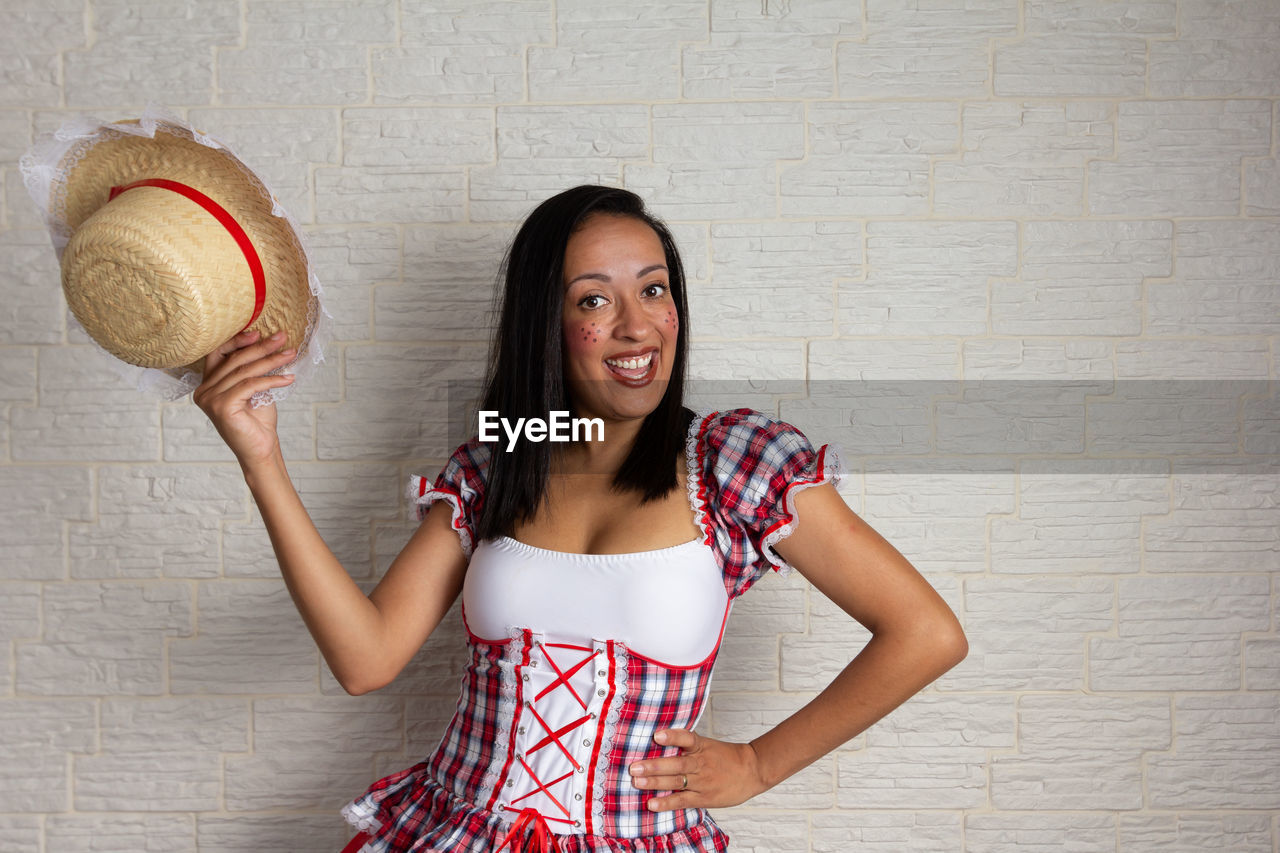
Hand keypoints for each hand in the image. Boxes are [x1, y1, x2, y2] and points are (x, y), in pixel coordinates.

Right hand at [192, 329, 295, 469]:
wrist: (261, 449)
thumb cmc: (258, 420)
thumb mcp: (254, 388)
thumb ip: (251, 369)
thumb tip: (266, 341)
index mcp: (207, 385)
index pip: (218, 354)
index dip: (237, 341)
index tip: (259, 333)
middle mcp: (203, 391)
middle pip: (234, 361)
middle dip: (261, 347)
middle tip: (282, 337)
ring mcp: (210, 399)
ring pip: (244, 372)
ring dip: (271, 361)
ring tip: (290, 354)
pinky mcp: (221, 406)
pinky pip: (250, 385)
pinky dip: (272, 380)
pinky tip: (288, 378)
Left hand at [628, 728, 767, 811]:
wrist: (752, 770)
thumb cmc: (726, 757)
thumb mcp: (708, 745)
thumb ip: (687, 746)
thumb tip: (659, 740)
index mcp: (701, 746)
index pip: (687, 738)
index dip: (672, 737)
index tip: (657, 735)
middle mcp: (701, 763)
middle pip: (676, 764)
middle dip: (653, 766)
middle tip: (634, 767)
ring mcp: (702, 781)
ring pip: (676, 782)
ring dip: (655, 782)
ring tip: (637, 782)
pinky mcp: (704, 797)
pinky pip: (682, 800)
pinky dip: (666, 802)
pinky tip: (652, 803)